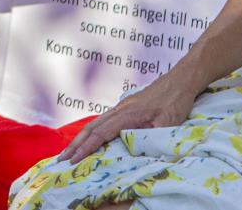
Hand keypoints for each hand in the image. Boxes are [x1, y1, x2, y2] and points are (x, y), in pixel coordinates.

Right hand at [58, 72, 197, 164]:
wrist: (181, 80)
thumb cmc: (175, 102)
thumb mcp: (168, 123)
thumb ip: (150, 137)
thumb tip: (134, 149)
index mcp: (127, 114)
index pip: (100, 134)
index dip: (86, 148)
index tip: (73, 161)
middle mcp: (120, 109)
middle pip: (91, 128)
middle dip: (75, 144)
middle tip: (61, 160)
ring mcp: (121, 106)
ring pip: (95, 123)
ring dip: (80, 138)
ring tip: (69, 152)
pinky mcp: (125, 107)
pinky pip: (102, 120)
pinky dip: (90, 131)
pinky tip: (88, 138)